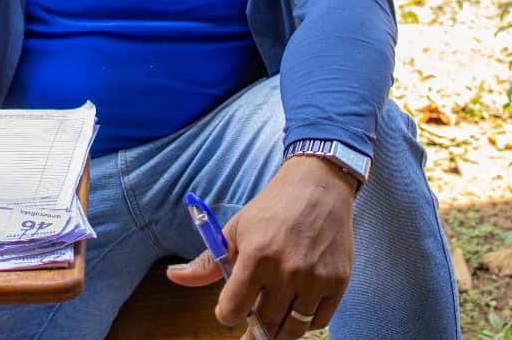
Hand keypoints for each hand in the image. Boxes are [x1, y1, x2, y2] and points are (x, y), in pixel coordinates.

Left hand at [166, 156, 356, 338]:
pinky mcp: (338, 282)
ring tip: (271, 321)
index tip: (229, 308)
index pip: (232, 311)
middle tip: (250, 324)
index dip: (226, 313)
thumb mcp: (235, 229)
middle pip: (264, 326)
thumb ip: (206, 262)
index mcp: (256, 256)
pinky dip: (304, 323)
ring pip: (292, 330)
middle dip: (252, 330)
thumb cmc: (273, 207)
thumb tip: (173, 276)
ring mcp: (315, 278)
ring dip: (278, 331)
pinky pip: (318, 321)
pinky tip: (294, 309)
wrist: (319, 186)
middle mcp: (287, 271)